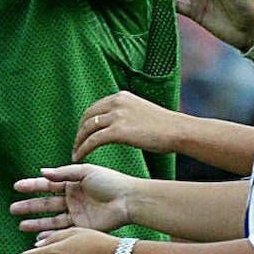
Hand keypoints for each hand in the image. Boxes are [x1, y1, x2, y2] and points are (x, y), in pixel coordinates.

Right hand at [10, 163, 133, 232]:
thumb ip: (63, 173)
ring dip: (37, 223)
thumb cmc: (110, 182)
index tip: (16, 187)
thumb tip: (42, 172)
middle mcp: (72, 199)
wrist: (129, 200)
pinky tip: (38, 238)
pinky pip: (62, 231)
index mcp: (72, 184)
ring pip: (51, 219)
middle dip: (30, 207)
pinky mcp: (82, 227)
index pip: (47, 185)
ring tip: (21, 226)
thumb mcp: (85, 172)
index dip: (32, 186)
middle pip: (46, 204)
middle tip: (12, 210)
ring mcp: (76, 214)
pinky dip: (50, 235)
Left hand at [73, 91, 189, 160]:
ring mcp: (117, 115)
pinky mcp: (118, 130)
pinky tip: (79, 157)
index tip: (82, 134)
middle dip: (79, 132)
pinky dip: (83, 149)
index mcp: (121, 97)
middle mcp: (116, 102)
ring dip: (78, 142)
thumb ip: (125, 113)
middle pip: (87, 117)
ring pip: (87, 128)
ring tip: (75, 153)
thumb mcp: (140, 111)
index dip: (85, 122)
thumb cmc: (164, 126)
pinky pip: (93, 140)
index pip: (94, 108)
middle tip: (76, 144)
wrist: (178, 131)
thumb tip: (114, 124)